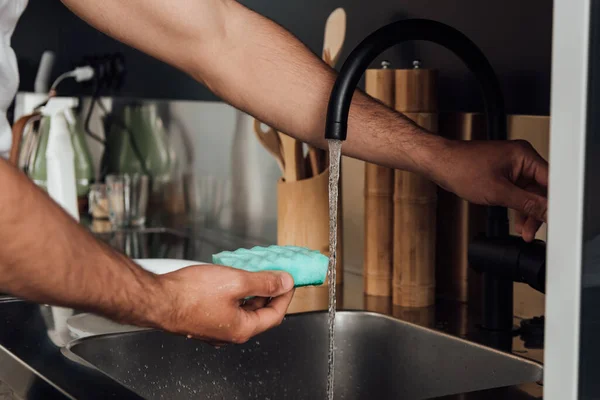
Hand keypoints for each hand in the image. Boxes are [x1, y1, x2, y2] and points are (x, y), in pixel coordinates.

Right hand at [152, 264, 294, 343]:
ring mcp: (215, 328)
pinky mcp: (203, 320)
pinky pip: (228, 308)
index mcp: (242, 329)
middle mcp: (229, 334)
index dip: (285, 296)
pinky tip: (232, 279)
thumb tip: (283, 282)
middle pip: (259, 314)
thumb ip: (263, 282)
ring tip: (255, 273)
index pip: (275, 314)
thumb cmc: (189, 295)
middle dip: (269, 293)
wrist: (157, 299)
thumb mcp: (236, 282)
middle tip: (274, 275)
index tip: (289, 280)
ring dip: (252, 292)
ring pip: (243, 310)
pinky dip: (236, 294)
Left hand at [431, 139, 547, 241]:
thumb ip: (527, 204)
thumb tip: (547, 211)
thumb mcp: (498, 192)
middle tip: (532, 231)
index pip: (552, 181)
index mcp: (524, 155)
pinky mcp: (503, 174)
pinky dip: (517, 207)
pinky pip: (518, 192)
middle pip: (541, 189)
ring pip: (529, 194)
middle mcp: (521, 158)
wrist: (439, 163)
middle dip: (538, 212)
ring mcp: (512, 166)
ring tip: (524, 231)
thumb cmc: (460, 168)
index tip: (555, 220)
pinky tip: (517, 222)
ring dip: (527, 213)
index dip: (555, 202)